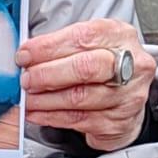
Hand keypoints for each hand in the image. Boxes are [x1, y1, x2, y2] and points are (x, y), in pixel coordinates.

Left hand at [17, 18, 157, 152]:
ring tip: (28, 97)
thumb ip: (62, 47)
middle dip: (48, 73)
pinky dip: (51, 116)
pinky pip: (78, 119)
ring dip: (45, 99)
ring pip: (79, 97)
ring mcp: (127, 95)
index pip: (83, 37)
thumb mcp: (92, 46)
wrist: (127, 100)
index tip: (26, 54)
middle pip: (86, 67)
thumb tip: (28, 56)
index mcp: (121, 36)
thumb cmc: (105, 68)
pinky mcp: (118, 121)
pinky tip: (37, 113)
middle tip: (27, 78)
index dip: (49, 46)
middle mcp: (131, 64)